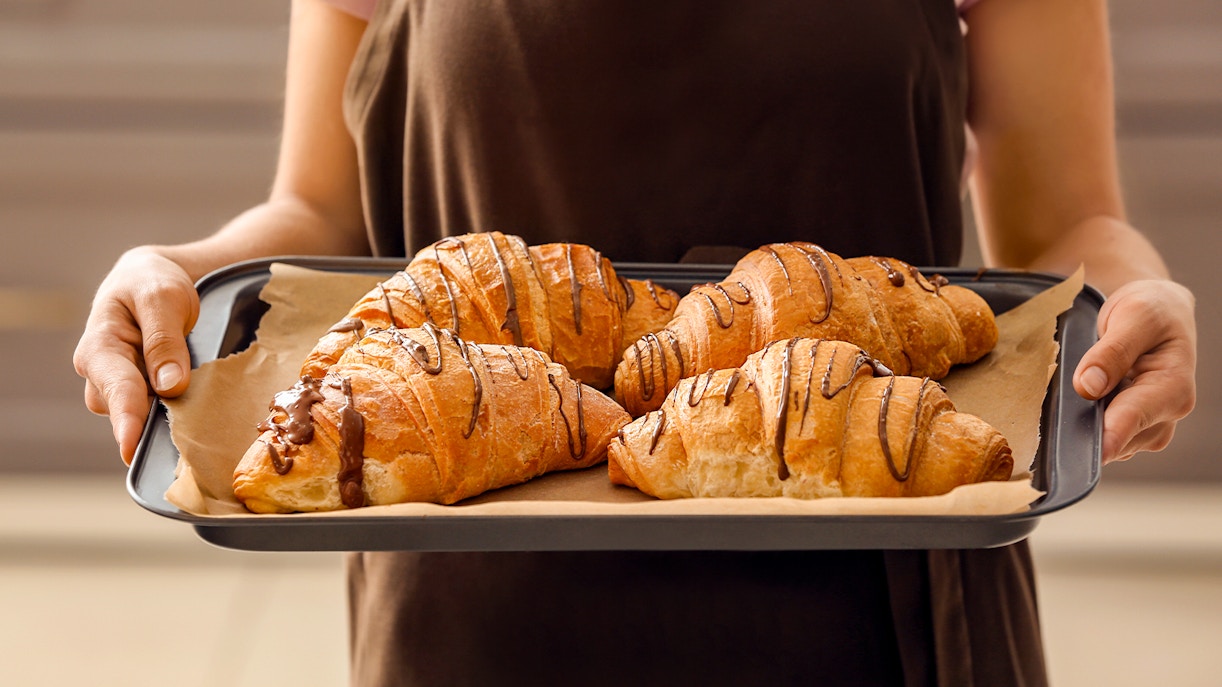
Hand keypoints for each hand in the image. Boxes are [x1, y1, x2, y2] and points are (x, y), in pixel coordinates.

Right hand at [73, 249, 199, 463]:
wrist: (150, 278)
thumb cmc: (152, 283)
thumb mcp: (162, 299)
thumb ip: (164, 340)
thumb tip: (169, 386)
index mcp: (100, 346)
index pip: (114, 387)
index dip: (126, 419)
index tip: (131, 447)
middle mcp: (100, 372)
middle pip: (123, 409)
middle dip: (149, 421)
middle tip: (186, 430)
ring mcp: (117, 385)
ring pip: (137, 413)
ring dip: (162, 416)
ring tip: (194, 410)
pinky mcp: (136, 391)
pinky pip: (149, 410)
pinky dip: (168, 412)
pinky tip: (190, 411)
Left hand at [1072, 279, 1195, 463]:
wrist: (1158, 312)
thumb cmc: (1151, 311)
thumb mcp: (1134, 316)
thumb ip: (1112, 351)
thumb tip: (1088, 386)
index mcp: (1174, 387)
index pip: (1135, 418)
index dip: (1109, 436)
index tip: (1091, 452)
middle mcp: (1166, 414)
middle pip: (1118, 438)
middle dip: (1088, 427)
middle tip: (1065, 401)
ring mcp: (1148, 425)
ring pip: (1108, 443)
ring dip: (1086, 425)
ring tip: (1080, 390)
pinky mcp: (1131, 429)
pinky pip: (1103, 438)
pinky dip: (1086, 425)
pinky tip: (1082, 402)